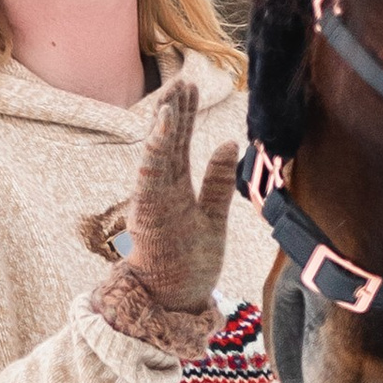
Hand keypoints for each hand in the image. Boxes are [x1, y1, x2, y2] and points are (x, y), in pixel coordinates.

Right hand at [80, 82, 235, 353]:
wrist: (171, 304)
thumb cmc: (189, 265)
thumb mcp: (213, 217)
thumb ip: (218, 182)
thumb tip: (230, 143)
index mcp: (174, 191)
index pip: (178, 146)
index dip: (182, 116)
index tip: (188, 85)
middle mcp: (161, 193)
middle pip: (167, 144)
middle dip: (172, 111)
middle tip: (180, 77)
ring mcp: (155, 204)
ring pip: (158, 156)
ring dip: (163, 125)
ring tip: (170, 95)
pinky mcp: (152, 217)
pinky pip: (152, 180)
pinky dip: (156, 153)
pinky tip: (162, 129)